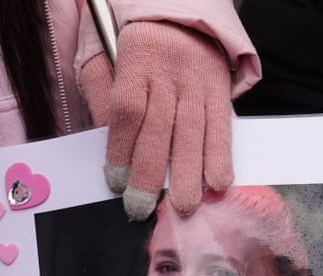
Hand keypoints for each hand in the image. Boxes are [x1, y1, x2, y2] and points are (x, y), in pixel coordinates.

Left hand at [81, 21, 233, 220]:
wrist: (183, 12)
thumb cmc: (135, 40)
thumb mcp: (103, 54)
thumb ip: (101, 94)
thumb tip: (105, 140)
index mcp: (136, 61)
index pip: (128, 111)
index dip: (121, 151)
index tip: (116, 183)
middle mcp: (169, 75)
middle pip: (159, 130)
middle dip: (150, 175)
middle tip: (142, 208)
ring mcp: (198, 85)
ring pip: (193, 134)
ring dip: (189, 175)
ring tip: (184, 206)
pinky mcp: (219, 92)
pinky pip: (222, 128)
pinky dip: (221, 157)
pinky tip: (218, 182)